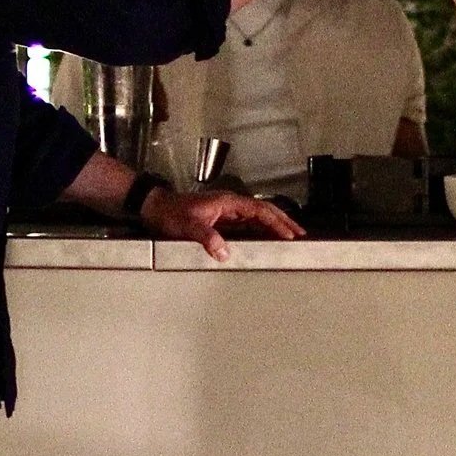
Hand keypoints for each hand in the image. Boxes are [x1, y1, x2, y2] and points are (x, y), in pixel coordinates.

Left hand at [137, 185, 303, 260]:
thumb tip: (225, 252)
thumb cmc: (170, 213)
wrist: (155, 208)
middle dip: (283, 222)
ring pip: (258, 217)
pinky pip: (247, 225)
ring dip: (274, 226)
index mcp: (228, 202)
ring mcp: (227, 212)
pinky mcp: (222, 220)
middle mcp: (231, 205)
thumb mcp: (188, 226)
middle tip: (300, 235)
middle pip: (264, 211)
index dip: (277, 222)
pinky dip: (261, 231)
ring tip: (290, 237)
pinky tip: (267, 240)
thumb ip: (207, 238)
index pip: (260, 210)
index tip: (290, 234)